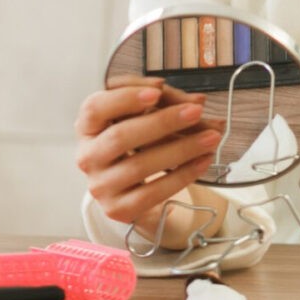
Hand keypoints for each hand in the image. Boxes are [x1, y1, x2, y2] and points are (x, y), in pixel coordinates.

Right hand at [75, 77, 226, 237]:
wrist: (133, 188)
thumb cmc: (139, 142)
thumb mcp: (147, 115)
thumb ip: (167, 102)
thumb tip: (196, 101)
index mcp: (88, 127)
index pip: (94, 108)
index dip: (124, 97)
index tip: (158, 90)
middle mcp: (88, 157)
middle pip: (120, 136)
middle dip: (162, 122)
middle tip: (196, 111)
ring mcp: (100, 186)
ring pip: (139, 166)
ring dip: (181, 149)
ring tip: (212, 137)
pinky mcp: (118, 209)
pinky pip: (152, 193)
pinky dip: (182, 175)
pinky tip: (203, 161)